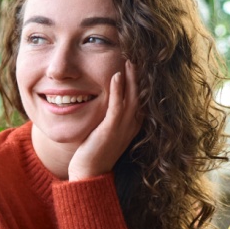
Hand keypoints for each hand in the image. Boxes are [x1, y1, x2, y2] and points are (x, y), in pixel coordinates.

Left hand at [68, 60, 141, 180]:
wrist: (89, 173)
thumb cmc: (94, 152)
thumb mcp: (105, 130)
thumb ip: (109, 115)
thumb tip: (104, 100)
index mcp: (132, 124)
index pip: (140, 97)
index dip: (140, 80)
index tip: (138, 62)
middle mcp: (132, 124)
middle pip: (141, 94)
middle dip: (139, 74)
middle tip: (137, 54)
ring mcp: (123, 127)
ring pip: (132, 97)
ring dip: (131, 77)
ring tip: (130, 59)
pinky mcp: (111, 130)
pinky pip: (117, 106)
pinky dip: (119, 90)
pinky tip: (116, 75)